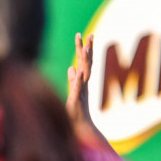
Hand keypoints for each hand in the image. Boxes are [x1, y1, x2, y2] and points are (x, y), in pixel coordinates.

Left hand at [65, 32, 106, 147]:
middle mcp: (84, 83)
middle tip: (89, 34)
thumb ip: (73, 80)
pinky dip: (79, 80)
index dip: (82, 48)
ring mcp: (82, 90)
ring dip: (86, 61)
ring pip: (85, 73)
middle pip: (87, 63)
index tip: (81, 34)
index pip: (83, 61)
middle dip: (88, 49)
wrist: (78, 125)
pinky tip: (79, 72)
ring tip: (86, 49)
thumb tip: (71, 68)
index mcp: (82, 80)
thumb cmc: (76, 109)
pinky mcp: (77, 100)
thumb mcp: (73, 91)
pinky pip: (78, 89)